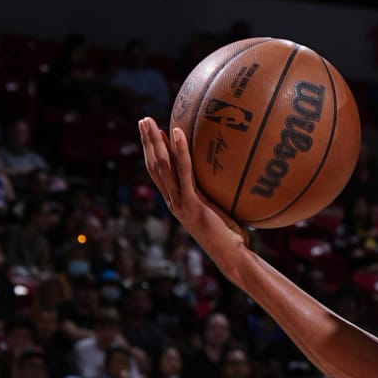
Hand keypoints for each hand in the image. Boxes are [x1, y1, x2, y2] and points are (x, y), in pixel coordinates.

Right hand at [137, 120, 254, 283]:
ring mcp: (180, 203)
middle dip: (147, 143)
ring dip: (154, 142)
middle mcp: (174, 202)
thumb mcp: (223, 211)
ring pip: (162, 167)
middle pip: (154, 167)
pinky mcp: (192, 204)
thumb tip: (234, 176)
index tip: (152, 133)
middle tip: (142, 120)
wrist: (232, 257)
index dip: (153, 153)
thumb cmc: (233, 238)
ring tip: (149, 121)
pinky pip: (184, 172)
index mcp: (178, 203)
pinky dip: (179, 151)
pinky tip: (176, 132)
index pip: (160, 174)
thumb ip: (220, 195)